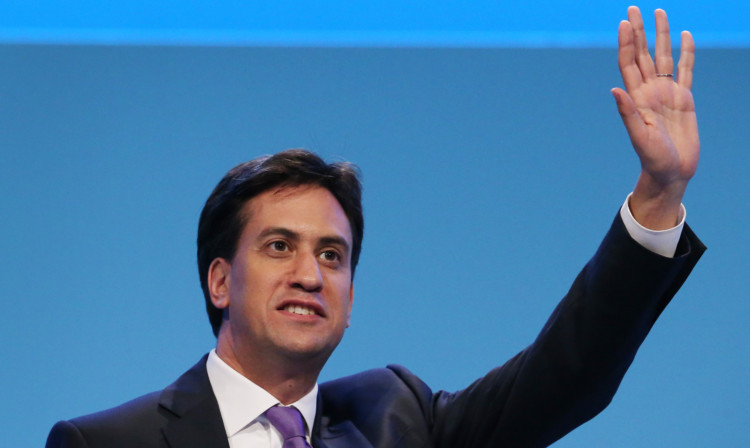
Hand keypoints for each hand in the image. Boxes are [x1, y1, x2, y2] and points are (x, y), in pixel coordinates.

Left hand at [612, 6, 698, 229]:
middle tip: (634, 8)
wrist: (670, 173)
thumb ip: (627, 114)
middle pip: (643, 54)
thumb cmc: (653, 159)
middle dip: (639, 31)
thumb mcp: (639, 137)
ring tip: (660, 13)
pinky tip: (685, 37)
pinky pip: (686, 71)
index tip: (625, 22)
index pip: (629, 63)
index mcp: (637, 98)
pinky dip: (686, 53)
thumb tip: (615, 89)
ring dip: (661, 36)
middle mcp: (650, 91)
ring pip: (663, 57)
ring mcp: (666, 93)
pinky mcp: (684, 99)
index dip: (627, 42)